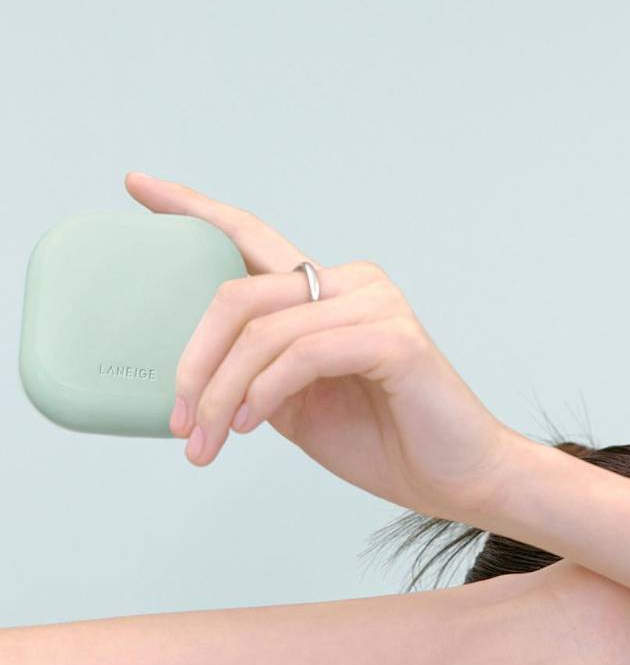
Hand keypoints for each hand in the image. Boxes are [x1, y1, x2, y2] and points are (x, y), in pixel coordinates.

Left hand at [124, 172, 517, 519]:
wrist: (455, 479)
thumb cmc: (385, 440)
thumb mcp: (298, 404)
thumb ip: (258, 372)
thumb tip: (197, 377)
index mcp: (328, 293)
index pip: (252, 237)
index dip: (194, 210)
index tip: (138, 185)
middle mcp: (352, 283)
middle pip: (240, 294)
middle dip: (194, 361)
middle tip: (179, 420)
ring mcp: (377, 304)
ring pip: (263, 331)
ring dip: (222, 394)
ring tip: (209, 442)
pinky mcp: (394, 337)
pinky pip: (301, 354)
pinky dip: (264, 393)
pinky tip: (253, 424)